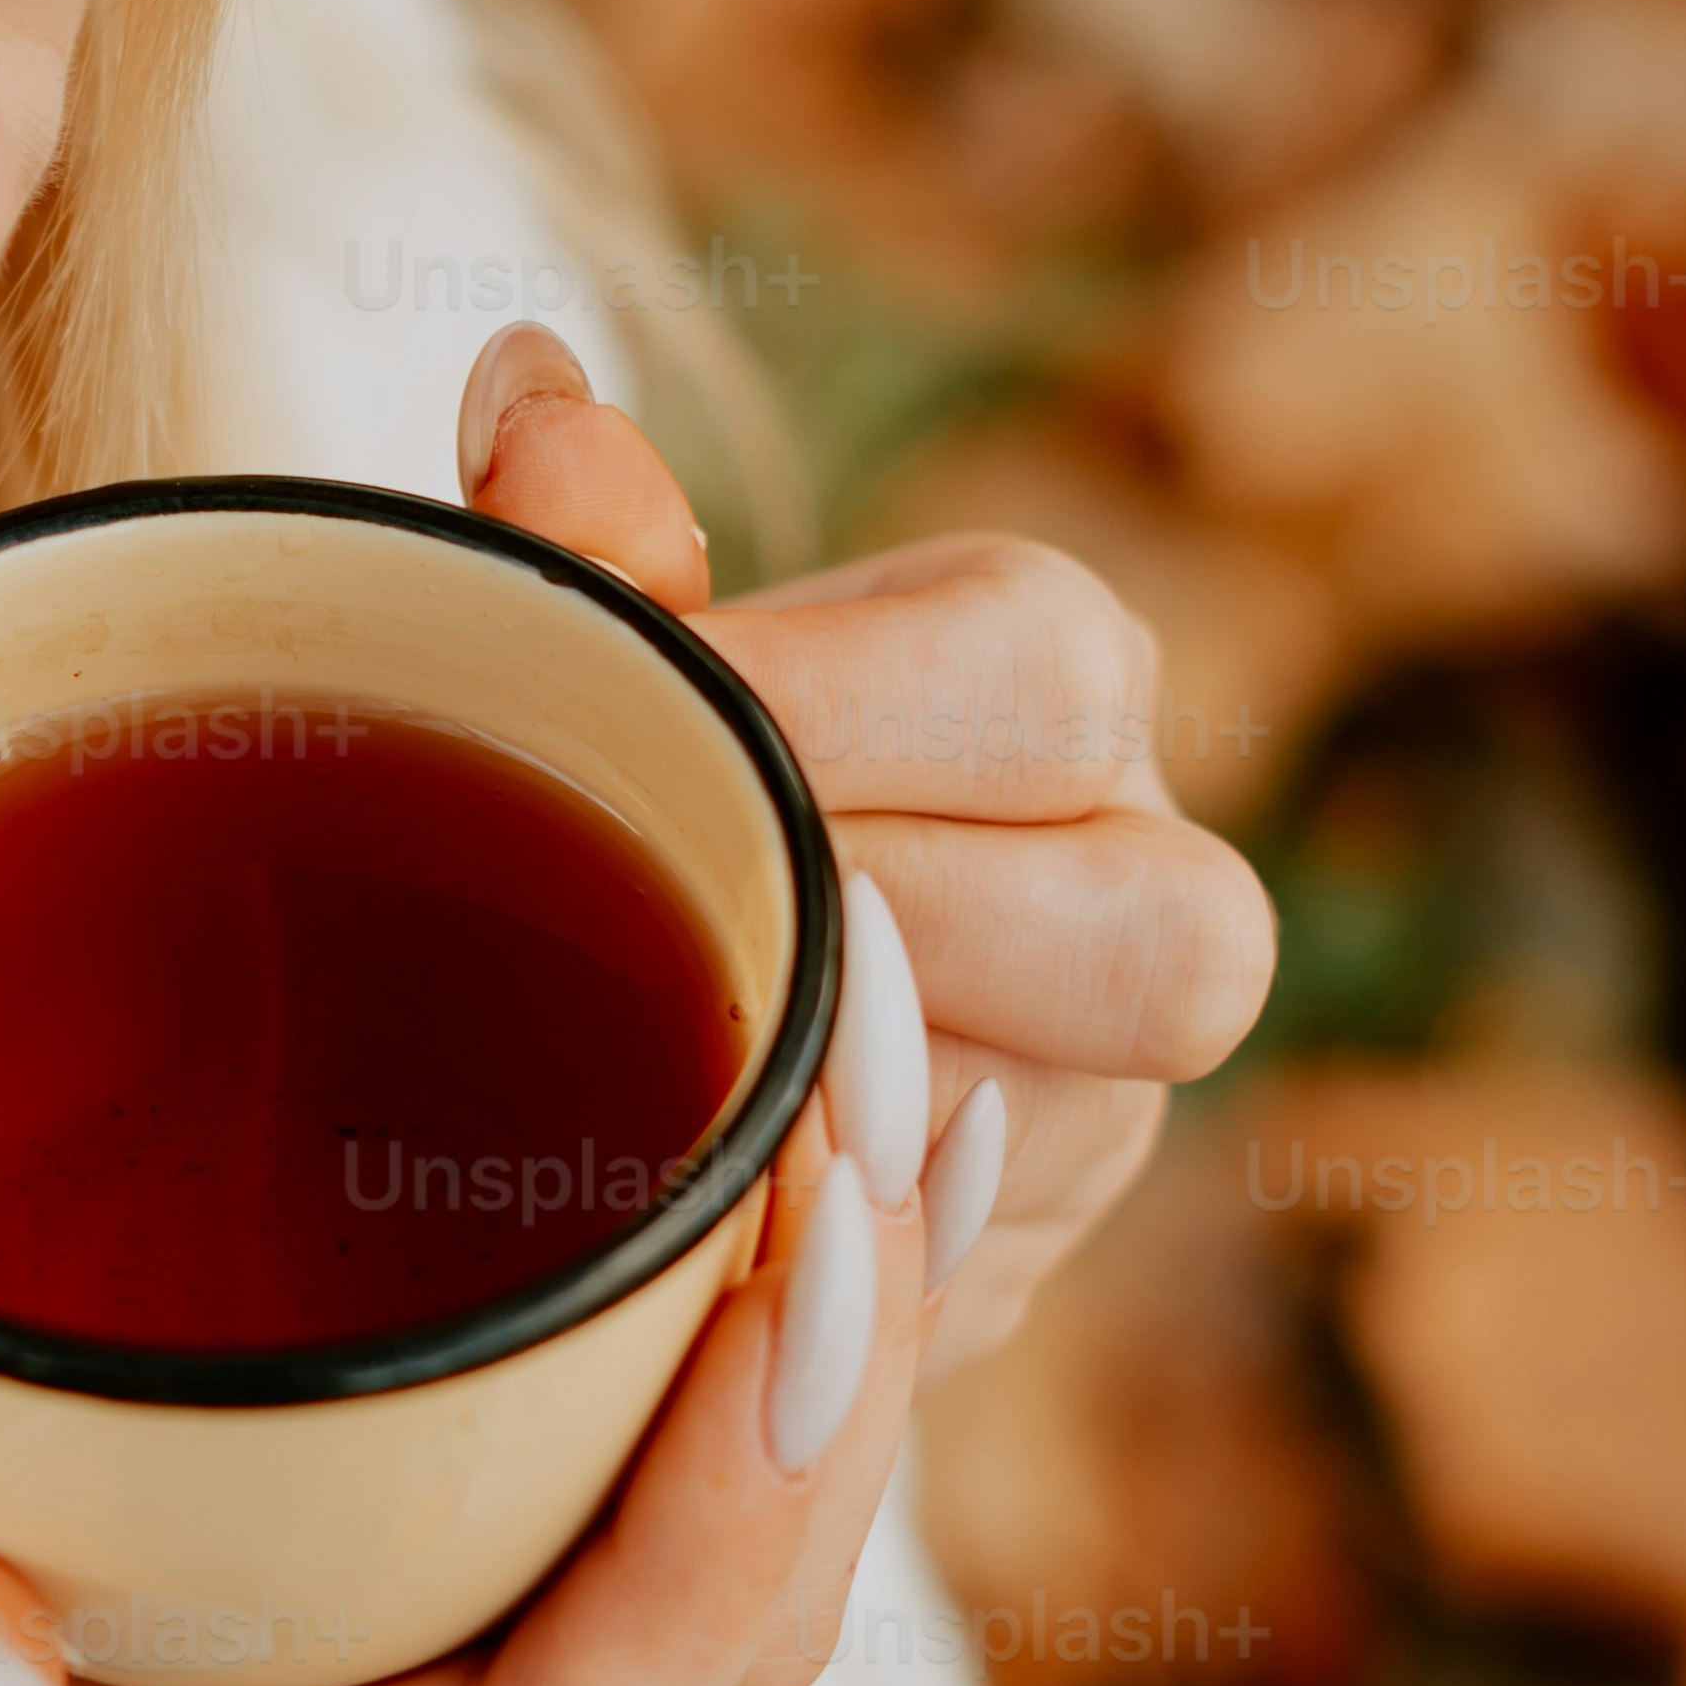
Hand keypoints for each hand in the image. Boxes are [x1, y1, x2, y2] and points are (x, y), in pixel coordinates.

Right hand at [0, 340, 1266, 1685]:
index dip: (705, 1558)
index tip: (778, 1289)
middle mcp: (372, 1663)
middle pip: (716, 1600)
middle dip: (842, 1355)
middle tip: (901, 1065)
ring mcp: (405, 1514)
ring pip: (708, 1442)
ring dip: (830, 1235)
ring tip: (885, 988)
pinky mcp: (403, 1358)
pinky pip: (637, 1297)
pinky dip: (728, 1146)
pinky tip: (760, 937)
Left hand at [452, 324, 1276, 1376]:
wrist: (691, 958)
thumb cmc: (659, 751)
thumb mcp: (626, 637)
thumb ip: (588, 544)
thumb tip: (522, 390)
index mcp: (1057, 684)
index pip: (1037, 667)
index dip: (831, 699)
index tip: (628, 717)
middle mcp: (1146, 894)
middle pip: (1163, 938)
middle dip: (897, 941)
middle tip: (673, 931)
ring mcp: (1098, 1108)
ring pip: (1049, 1142)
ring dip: (836, 1121)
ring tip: (642, 1070)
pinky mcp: (1004, 1267)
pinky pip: (938, 1295)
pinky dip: (786, 1259)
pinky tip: (649, 1219)